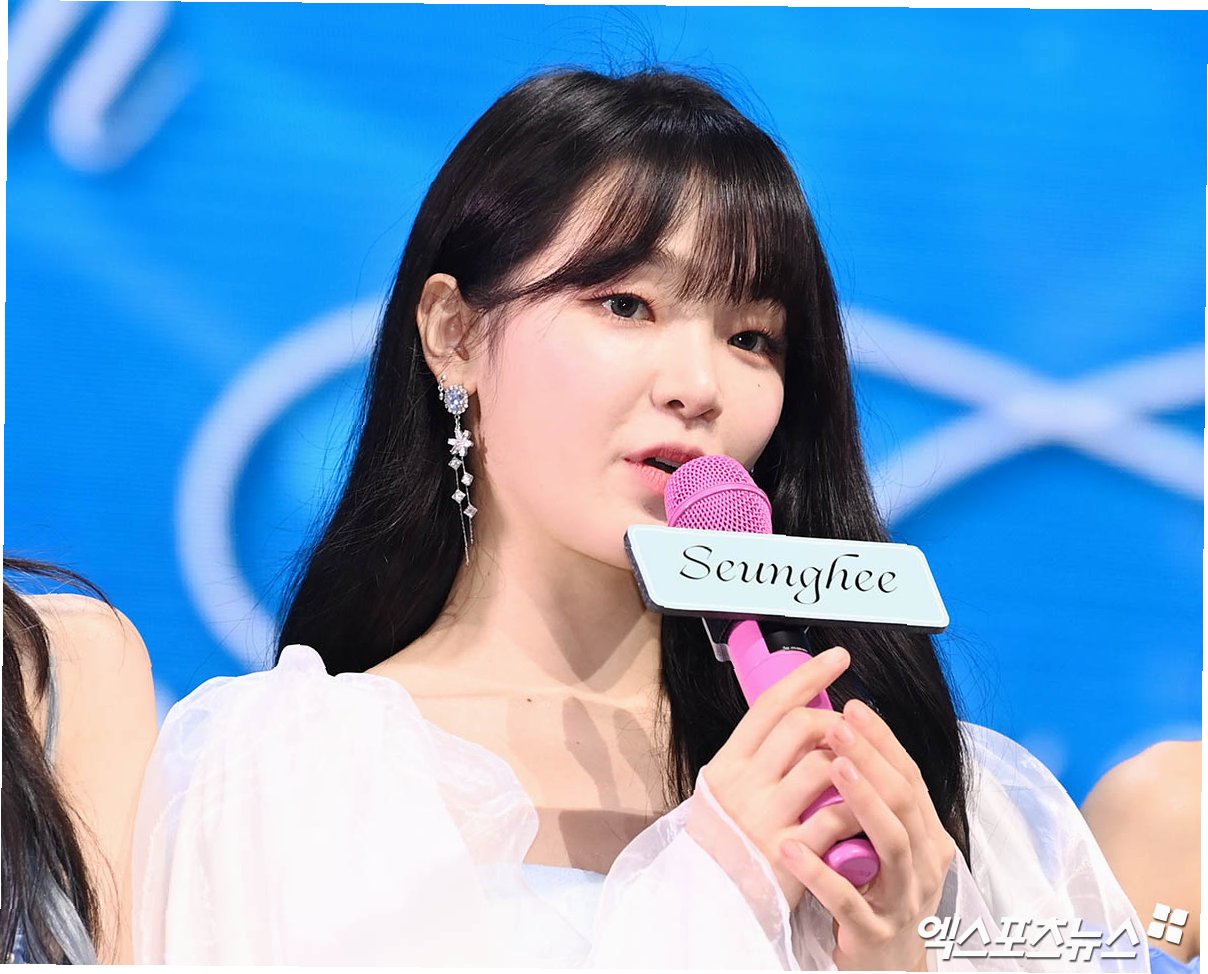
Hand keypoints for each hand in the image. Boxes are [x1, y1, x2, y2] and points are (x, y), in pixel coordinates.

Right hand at [698, 646, 852, 908]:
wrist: (710, 901)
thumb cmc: (724, 841)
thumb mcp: (725, 789)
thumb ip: (757, 756)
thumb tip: (800, 713)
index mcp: (728, 762)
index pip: (771, 704)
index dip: (808, 674)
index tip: (839, 657)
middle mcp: (743, 783)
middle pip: (801, 726)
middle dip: (836, 721)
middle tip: (850, 730)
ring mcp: (765, 816)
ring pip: (825, 766)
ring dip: (851, 763)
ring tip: (857, 771)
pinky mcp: (789, 852)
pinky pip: (838, 815)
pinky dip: (857, 807)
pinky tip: (862, 809)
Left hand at [778, 698, 956, 971]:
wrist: (889, 969)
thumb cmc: (878, 894)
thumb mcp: (886, 846)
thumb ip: (875, 802)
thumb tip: (844, 739)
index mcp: (927, 838)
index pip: (909, 778)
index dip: (883, 742)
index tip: (853, 707)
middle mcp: (924, 864)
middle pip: (903, 801)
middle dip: (870, 757)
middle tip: (838, 723)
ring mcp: (903, 900)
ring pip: (891, 842)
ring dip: (861, 800)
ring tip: (832, 766)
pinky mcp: (874, 932)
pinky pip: (849, 900)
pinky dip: (821, 873)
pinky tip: (792, 848)